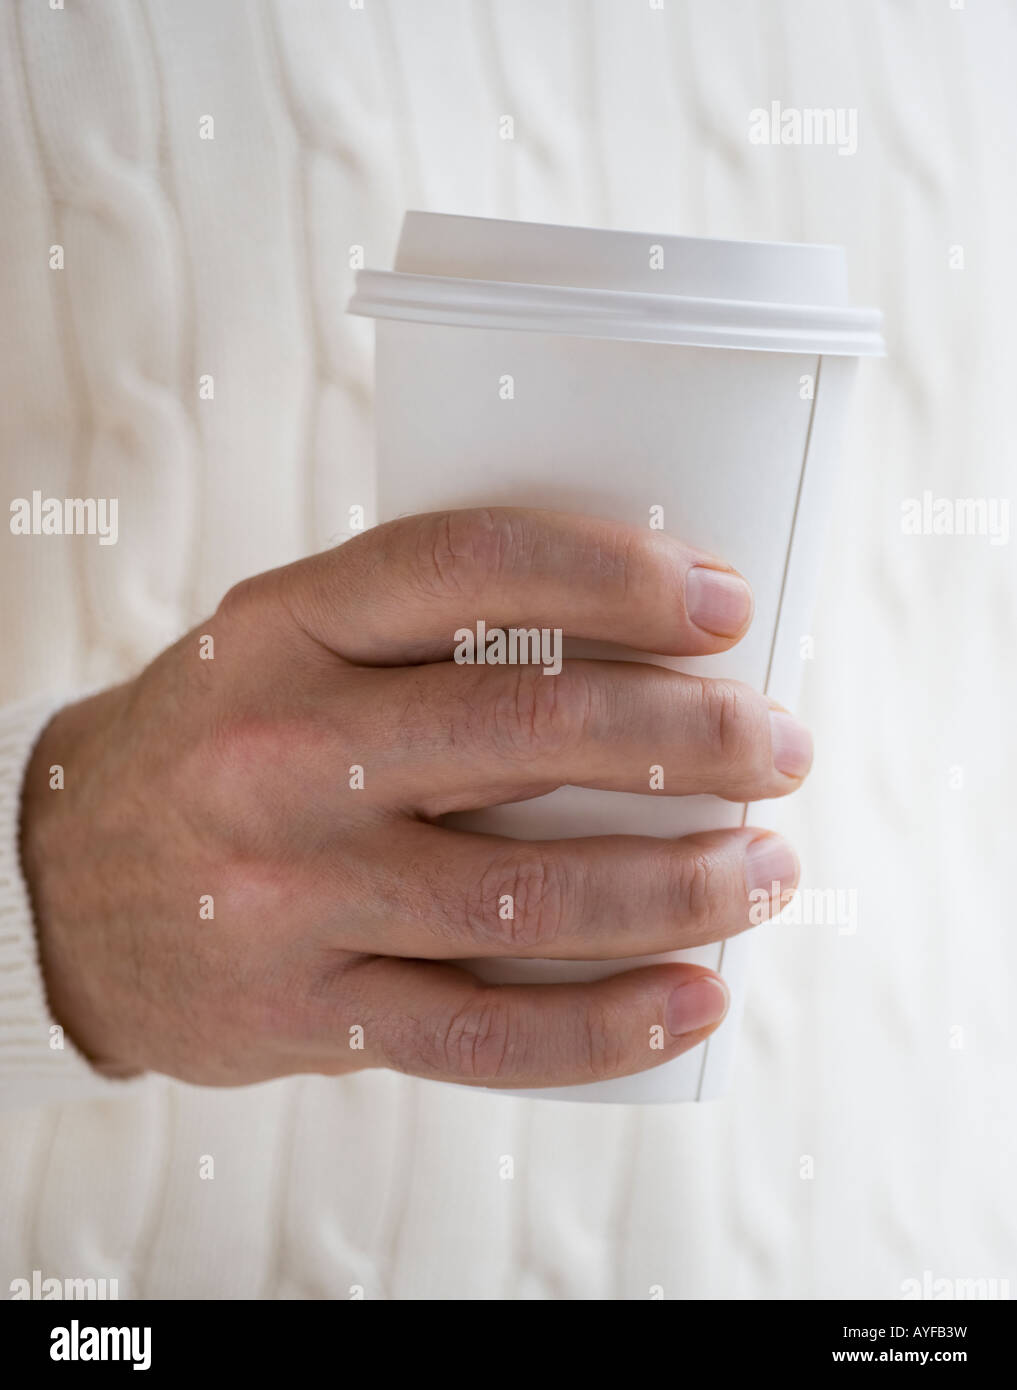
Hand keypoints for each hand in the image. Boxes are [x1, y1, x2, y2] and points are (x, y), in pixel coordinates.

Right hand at [20, 508, 808, 1088]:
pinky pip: (481, 1034)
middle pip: (524, 731)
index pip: (466, 567)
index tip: (724, 604)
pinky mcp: (308, 1011)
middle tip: (781, 746)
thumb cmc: (221, 743)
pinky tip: (699, 998)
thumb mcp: (284, 645)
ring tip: (770, 871)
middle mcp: (282, 751)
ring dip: (683, 887)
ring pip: (526, 896)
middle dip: (691, 736)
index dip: (614, 575)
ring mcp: (292, 892)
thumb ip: (423, 635)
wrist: (64, 889)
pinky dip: (608, 1025)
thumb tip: (644, 643)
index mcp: (284, 627)